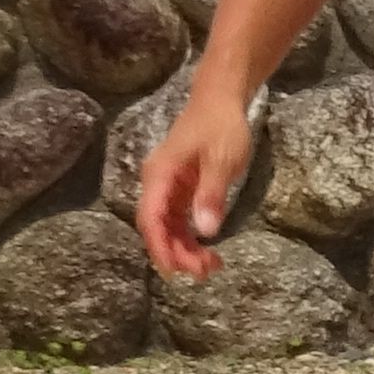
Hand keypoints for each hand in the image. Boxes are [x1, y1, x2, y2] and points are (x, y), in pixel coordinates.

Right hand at [134, 87, 251, 277]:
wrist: (220, 100)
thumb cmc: (221, 126)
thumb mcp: (222, 160)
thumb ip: (211, 194)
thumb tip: (205, 229)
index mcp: (160, 174)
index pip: (151, 218)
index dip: (160, 247)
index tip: (174, 271)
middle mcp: (157, 183)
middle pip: (158, 227)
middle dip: (177, 253)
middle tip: (205, 273)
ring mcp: (167, 187)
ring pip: (168, 227)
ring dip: (184, 249)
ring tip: (210, 267)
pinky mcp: (180, 189)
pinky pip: (178, 219)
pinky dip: (190, 237)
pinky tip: (207, 251)